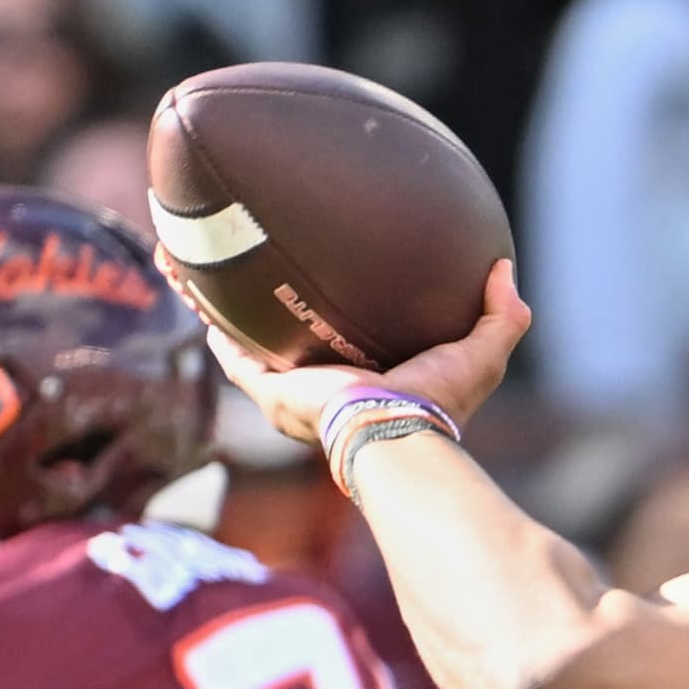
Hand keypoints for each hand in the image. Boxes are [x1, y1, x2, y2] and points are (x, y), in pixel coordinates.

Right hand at [171, 252, 530, 448]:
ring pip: (242, 334)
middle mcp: (321, 385)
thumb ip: (502, 316)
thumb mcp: (480, 354)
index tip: (322, 273)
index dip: (327, 307)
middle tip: (247, 256)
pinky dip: (201, 305)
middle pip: (281, 333)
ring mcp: (287, 389)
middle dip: (261, 301)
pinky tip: (181, 270)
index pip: (341, 336)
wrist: (392, 432)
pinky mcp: (265, 388)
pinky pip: (225, 343)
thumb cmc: (437, 404)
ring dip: (217, 297)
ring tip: (194, 256)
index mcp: (366, 377)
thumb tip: (507, 269)